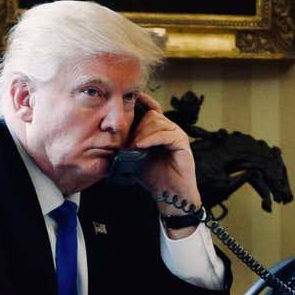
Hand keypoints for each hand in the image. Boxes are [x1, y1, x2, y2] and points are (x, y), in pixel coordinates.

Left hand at [130, 92, 202, 228]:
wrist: (169, 194)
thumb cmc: (154, 177)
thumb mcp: (135, 157)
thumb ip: (129, 143)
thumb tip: (112, 133)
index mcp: (160, 131)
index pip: (152, 109)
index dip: (142, 102)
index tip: (128, 100)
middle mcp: (170, 130)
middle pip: (152, 115)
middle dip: (137, 126)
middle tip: (129, 142)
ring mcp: (177, 136)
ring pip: (157, 122)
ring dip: (142, 133)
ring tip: (134, 147)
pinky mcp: (182, 144)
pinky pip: (166, 134)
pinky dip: (151, 138)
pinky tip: (141, 146)